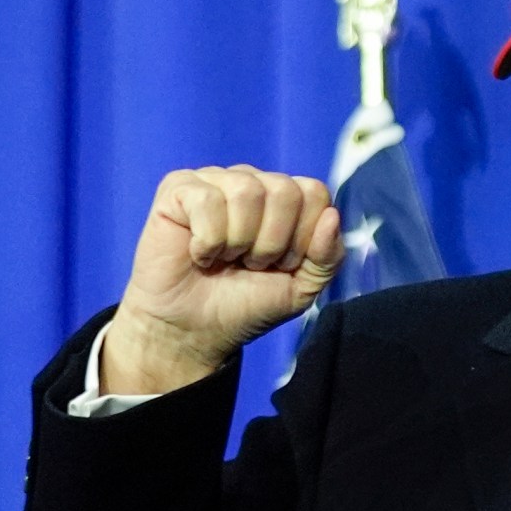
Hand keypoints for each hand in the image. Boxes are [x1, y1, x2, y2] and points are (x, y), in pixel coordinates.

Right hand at [103, 166, 346, 395]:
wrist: (196, 331)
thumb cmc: (246, 304)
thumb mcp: (302, 287)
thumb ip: (328, 256)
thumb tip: (332, 216)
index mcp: (284, 198)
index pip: (314, 192)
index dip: (302, 237)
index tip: (280, 264)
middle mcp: (251, 181)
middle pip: (285, 191)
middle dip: (272, 243)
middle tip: (250, 264)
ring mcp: (214, 180)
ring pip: (247, 192)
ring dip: (240, 242)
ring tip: (226, 258)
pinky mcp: (178, 188)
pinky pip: (207, 201)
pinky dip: (207, 241)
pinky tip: (199, 253)